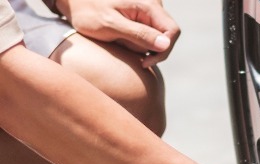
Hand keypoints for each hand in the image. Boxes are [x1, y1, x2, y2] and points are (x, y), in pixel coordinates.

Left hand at [56, 0, 180, 66]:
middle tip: (124, 48)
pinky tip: (121, 38)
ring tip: (118, 40)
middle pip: (166, 35)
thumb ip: (139, 34)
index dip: (164, 50)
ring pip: (156, 36)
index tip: (145, 62)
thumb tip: (165, 45)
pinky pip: (148, 33)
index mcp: (148, 5)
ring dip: (140, 45)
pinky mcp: (142, 15)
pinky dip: (136, 41)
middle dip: (148, 47)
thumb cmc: (87, 11)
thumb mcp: (110, 26)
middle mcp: (153, 4)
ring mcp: (148, 9)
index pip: (173, 31)